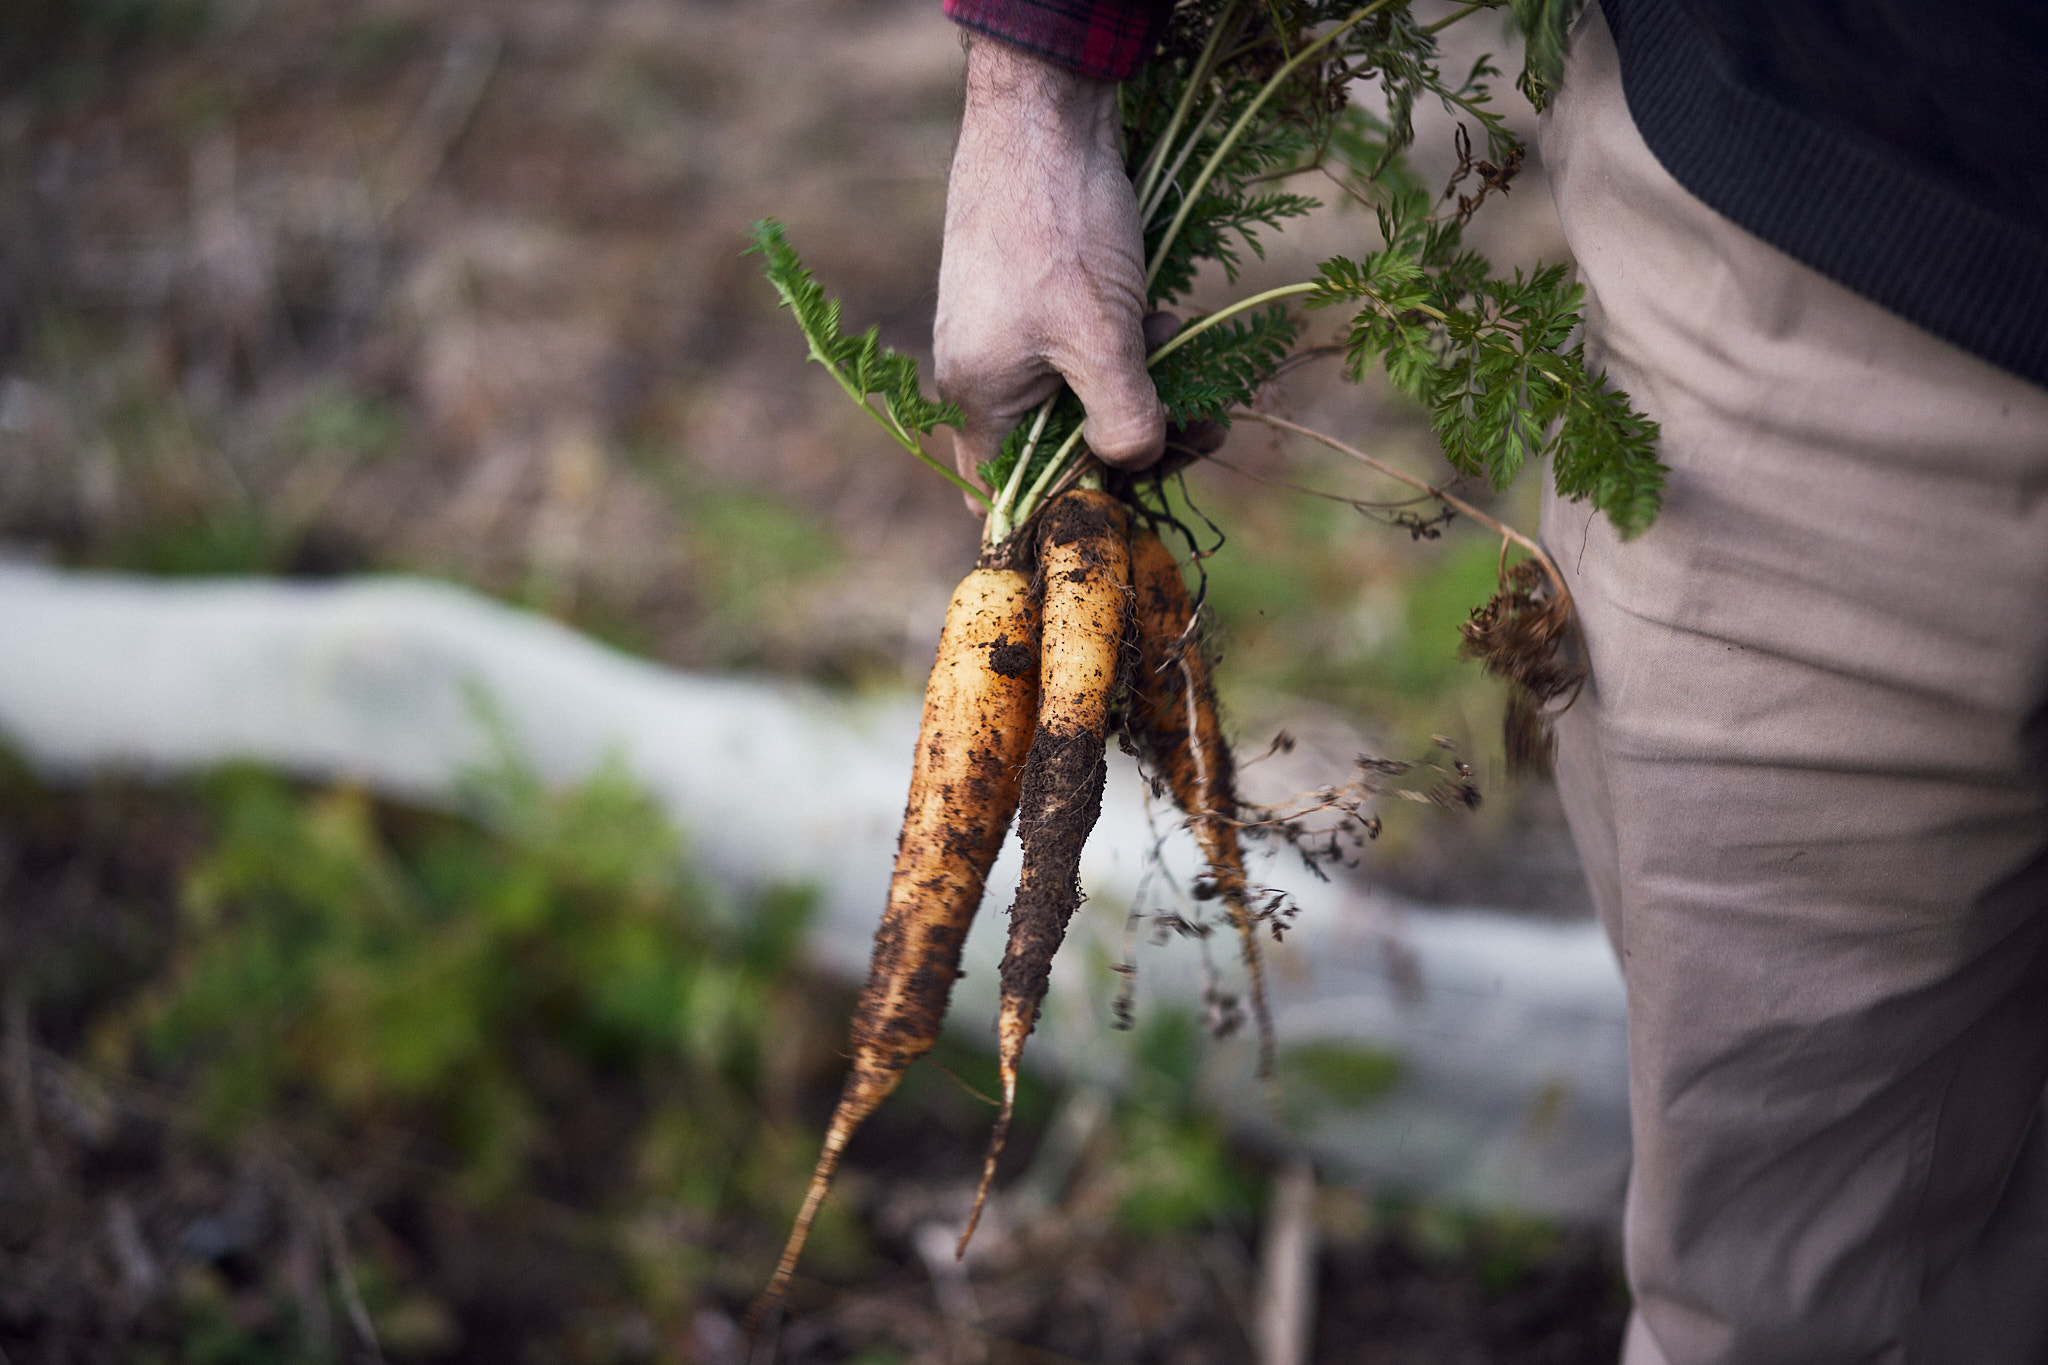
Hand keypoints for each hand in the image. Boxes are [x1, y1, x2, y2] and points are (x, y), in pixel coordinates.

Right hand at [935, 35, 1164, 501]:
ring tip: (1186, 351)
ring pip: (1086, 400)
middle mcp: (988, 379)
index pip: (1008, 500)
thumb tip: (1141, 465)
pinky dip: (1133, 351)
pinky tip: (1167, 323)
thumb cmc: (1058, 227)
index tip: (1140, 503)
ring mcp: (1014, 339)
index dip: (1070, 514)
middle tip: (1202, 424)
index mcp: (982, 401)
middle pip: (1062, 454)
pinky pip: (1090, 355)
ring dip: (1145, 390)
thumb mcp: (1100, 337)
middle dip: (1135, 443)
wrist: (1045, 114)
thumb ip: (1123, 419)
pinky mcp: (1043, 303)